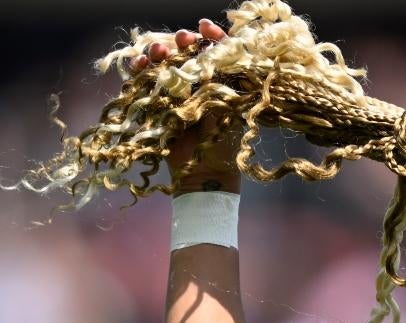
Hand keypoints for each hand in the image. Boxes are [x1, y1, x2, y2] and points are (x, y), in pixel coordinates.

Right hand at [131, 18, 240, 194]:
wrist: (204, 173)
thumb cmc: (224, 143)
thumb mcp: (229, 107)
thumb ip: (222, 80)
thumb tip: (215, 50)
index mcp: (221, 81)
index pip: (215, 50)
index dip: (211, 36)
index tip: (205, 27)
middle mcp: (197, 83)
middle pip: (185, 52)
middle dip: (182, 42)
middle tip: (183, 40)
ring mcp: (174, 91)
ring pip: (161, 62)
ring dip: (158, 52)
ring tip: (159, 52)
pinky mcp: (154, 102)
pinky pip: (142, 79)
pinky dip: (138, 69)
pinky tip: (139, 63)